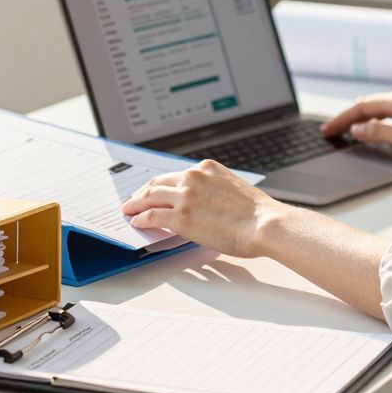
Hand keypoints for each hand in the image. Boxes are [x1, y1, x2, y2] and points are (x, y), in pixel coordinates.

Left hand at [120, 160, 289, 257]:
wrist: (264, 224)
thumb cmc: (256, 213)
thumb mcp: (232, 189)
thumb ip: (213, 191)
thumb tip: (202, 206)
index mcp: (207, 168)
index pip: (176, 175)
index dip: (161, 184)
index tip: (154, 189)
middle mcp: (193, 177)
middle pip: (158, 182)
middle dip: (143, 191)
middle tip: (134, 198)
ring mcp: (185, 196)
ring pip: (150, 196)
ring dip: (136, 203)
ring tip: (128, 209)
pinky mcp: (181, 216)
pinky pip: (152, 215)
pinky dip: (141, 218)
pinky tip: (136, 221)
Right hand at [320, 87, 391, 160]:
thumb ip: (379, 132)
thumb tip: (357, 129)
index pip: (362, 107)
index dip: (342, 119)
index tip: (327, 130)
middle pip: (369, 105)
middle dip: (348, 117)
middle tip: (332, 130)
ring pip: (381, 108)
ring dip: (362, 117)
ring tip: (347, 129)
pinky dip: (377, 119)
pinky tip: (376, 128)